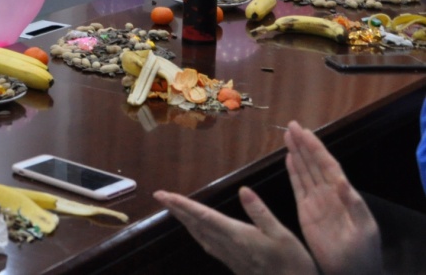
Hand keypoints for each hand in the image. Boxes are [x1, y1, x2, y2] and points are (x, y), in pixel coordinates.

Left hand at [153, 187, 317, 274]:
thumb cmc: (293, 263)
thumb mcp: (282, 235)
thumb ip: (260, 213)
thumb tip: (243, 190)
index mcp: (238, 236)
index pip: (203, 216)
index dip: (182, 204)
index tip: (163, 195)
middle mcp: (228, 246)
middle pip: (196, 225)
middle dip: (176, 209)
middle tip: (159, 196)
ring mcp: (229, 257)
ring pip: (199, 235)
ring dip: (184, 220)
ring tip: (172, 208)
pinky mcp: (233, 263)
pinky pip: (207, 244)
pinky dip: (196, 232)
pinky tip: (195, 229)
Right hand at [285, 122, 381, 274]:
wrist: (350, 272)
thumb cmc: (361, 254)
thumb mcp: (363, 230)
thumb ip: (354, 205)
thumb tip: (342, 181)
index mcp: (345, 195)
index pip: (329, 166)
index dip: (317, 148)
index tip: (305, 132)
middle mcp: (329, 193)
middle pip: (315, 164)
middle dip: (304, 144)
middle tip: (292, 125)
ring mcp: (317, 202)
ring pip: (305, 172)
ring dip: (297, 153)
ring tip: (287, 136)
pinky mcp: (306, 211)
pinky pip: (298, 187)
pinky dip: (293, 172)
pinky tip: (289, 159)